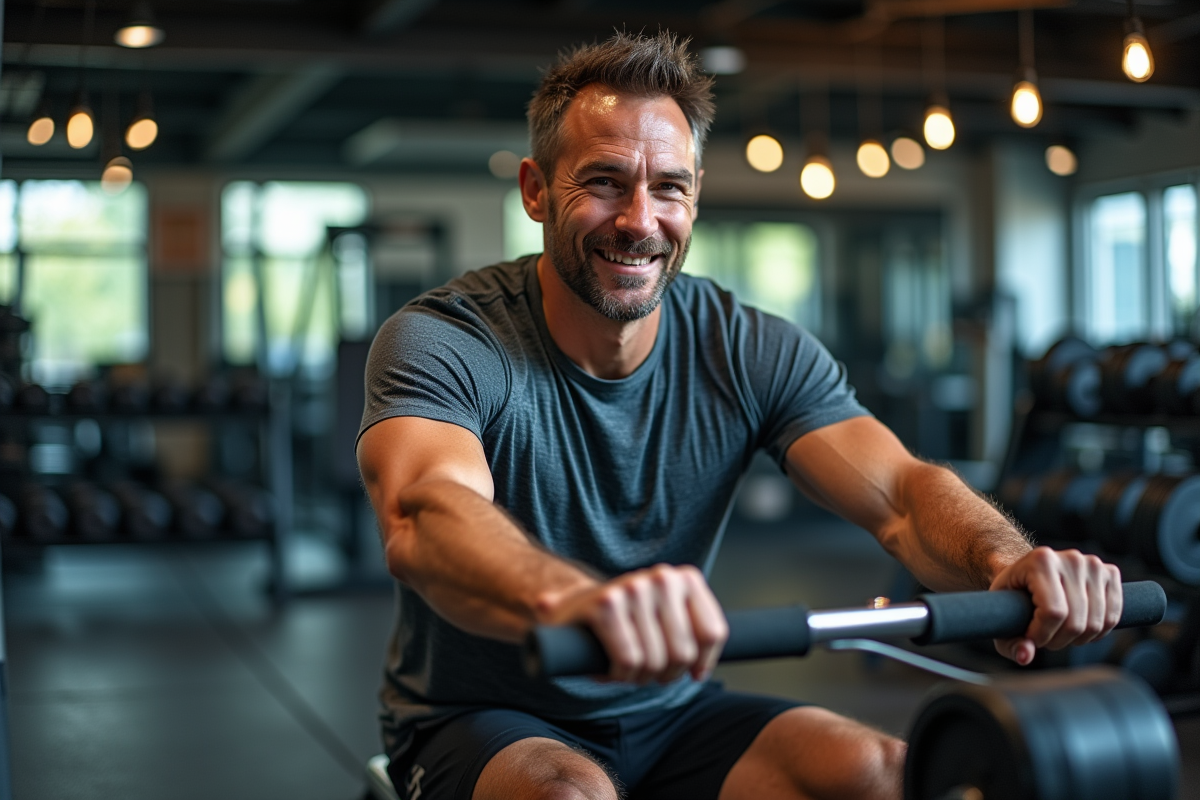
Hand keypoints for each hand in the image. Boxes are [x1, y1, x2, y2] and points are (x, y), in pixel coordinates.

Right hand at [536, 563, 727, 683]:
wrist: (571, 608)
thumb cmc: (627, 622)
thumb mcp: (668, 618)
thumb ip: (694, 633)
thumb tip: (704, 671)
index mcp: (685, 578)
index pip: (713, 633)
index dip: (702, 663)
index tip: (689, 671)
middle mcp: (661, 577)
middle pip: (683, 653)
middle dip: (664, 674)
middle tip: (645, 670)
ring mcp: (633, 588)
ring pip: (655, 661)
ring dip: (638, 677)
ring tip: (626, 666)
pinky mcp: (605, 605)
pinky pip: (628, 660)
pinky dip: (619, 675)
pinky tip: (609, 667)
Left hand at [989, 546, 1122, 665]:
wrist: (1030, 572)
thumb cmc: (1014, 597)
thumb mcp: (1004, 617)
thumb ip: (1011, 642)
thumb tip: (1026, 657)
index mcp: (1040, 560)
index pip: (1053, 613)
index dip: (1042, 635)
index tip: (1031, 638)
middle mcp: (1070, 558)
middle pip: (1076, 621)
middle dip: (1058, 640)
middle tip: (1046, 637)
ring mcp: (1093, 564)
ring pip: (1096, 623)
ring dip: (1077, 639)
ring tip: (1059, 631)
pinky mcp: (1110, 573)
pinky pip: (1112, 617)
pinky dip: (1097, 632)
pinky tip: (1080, 628)